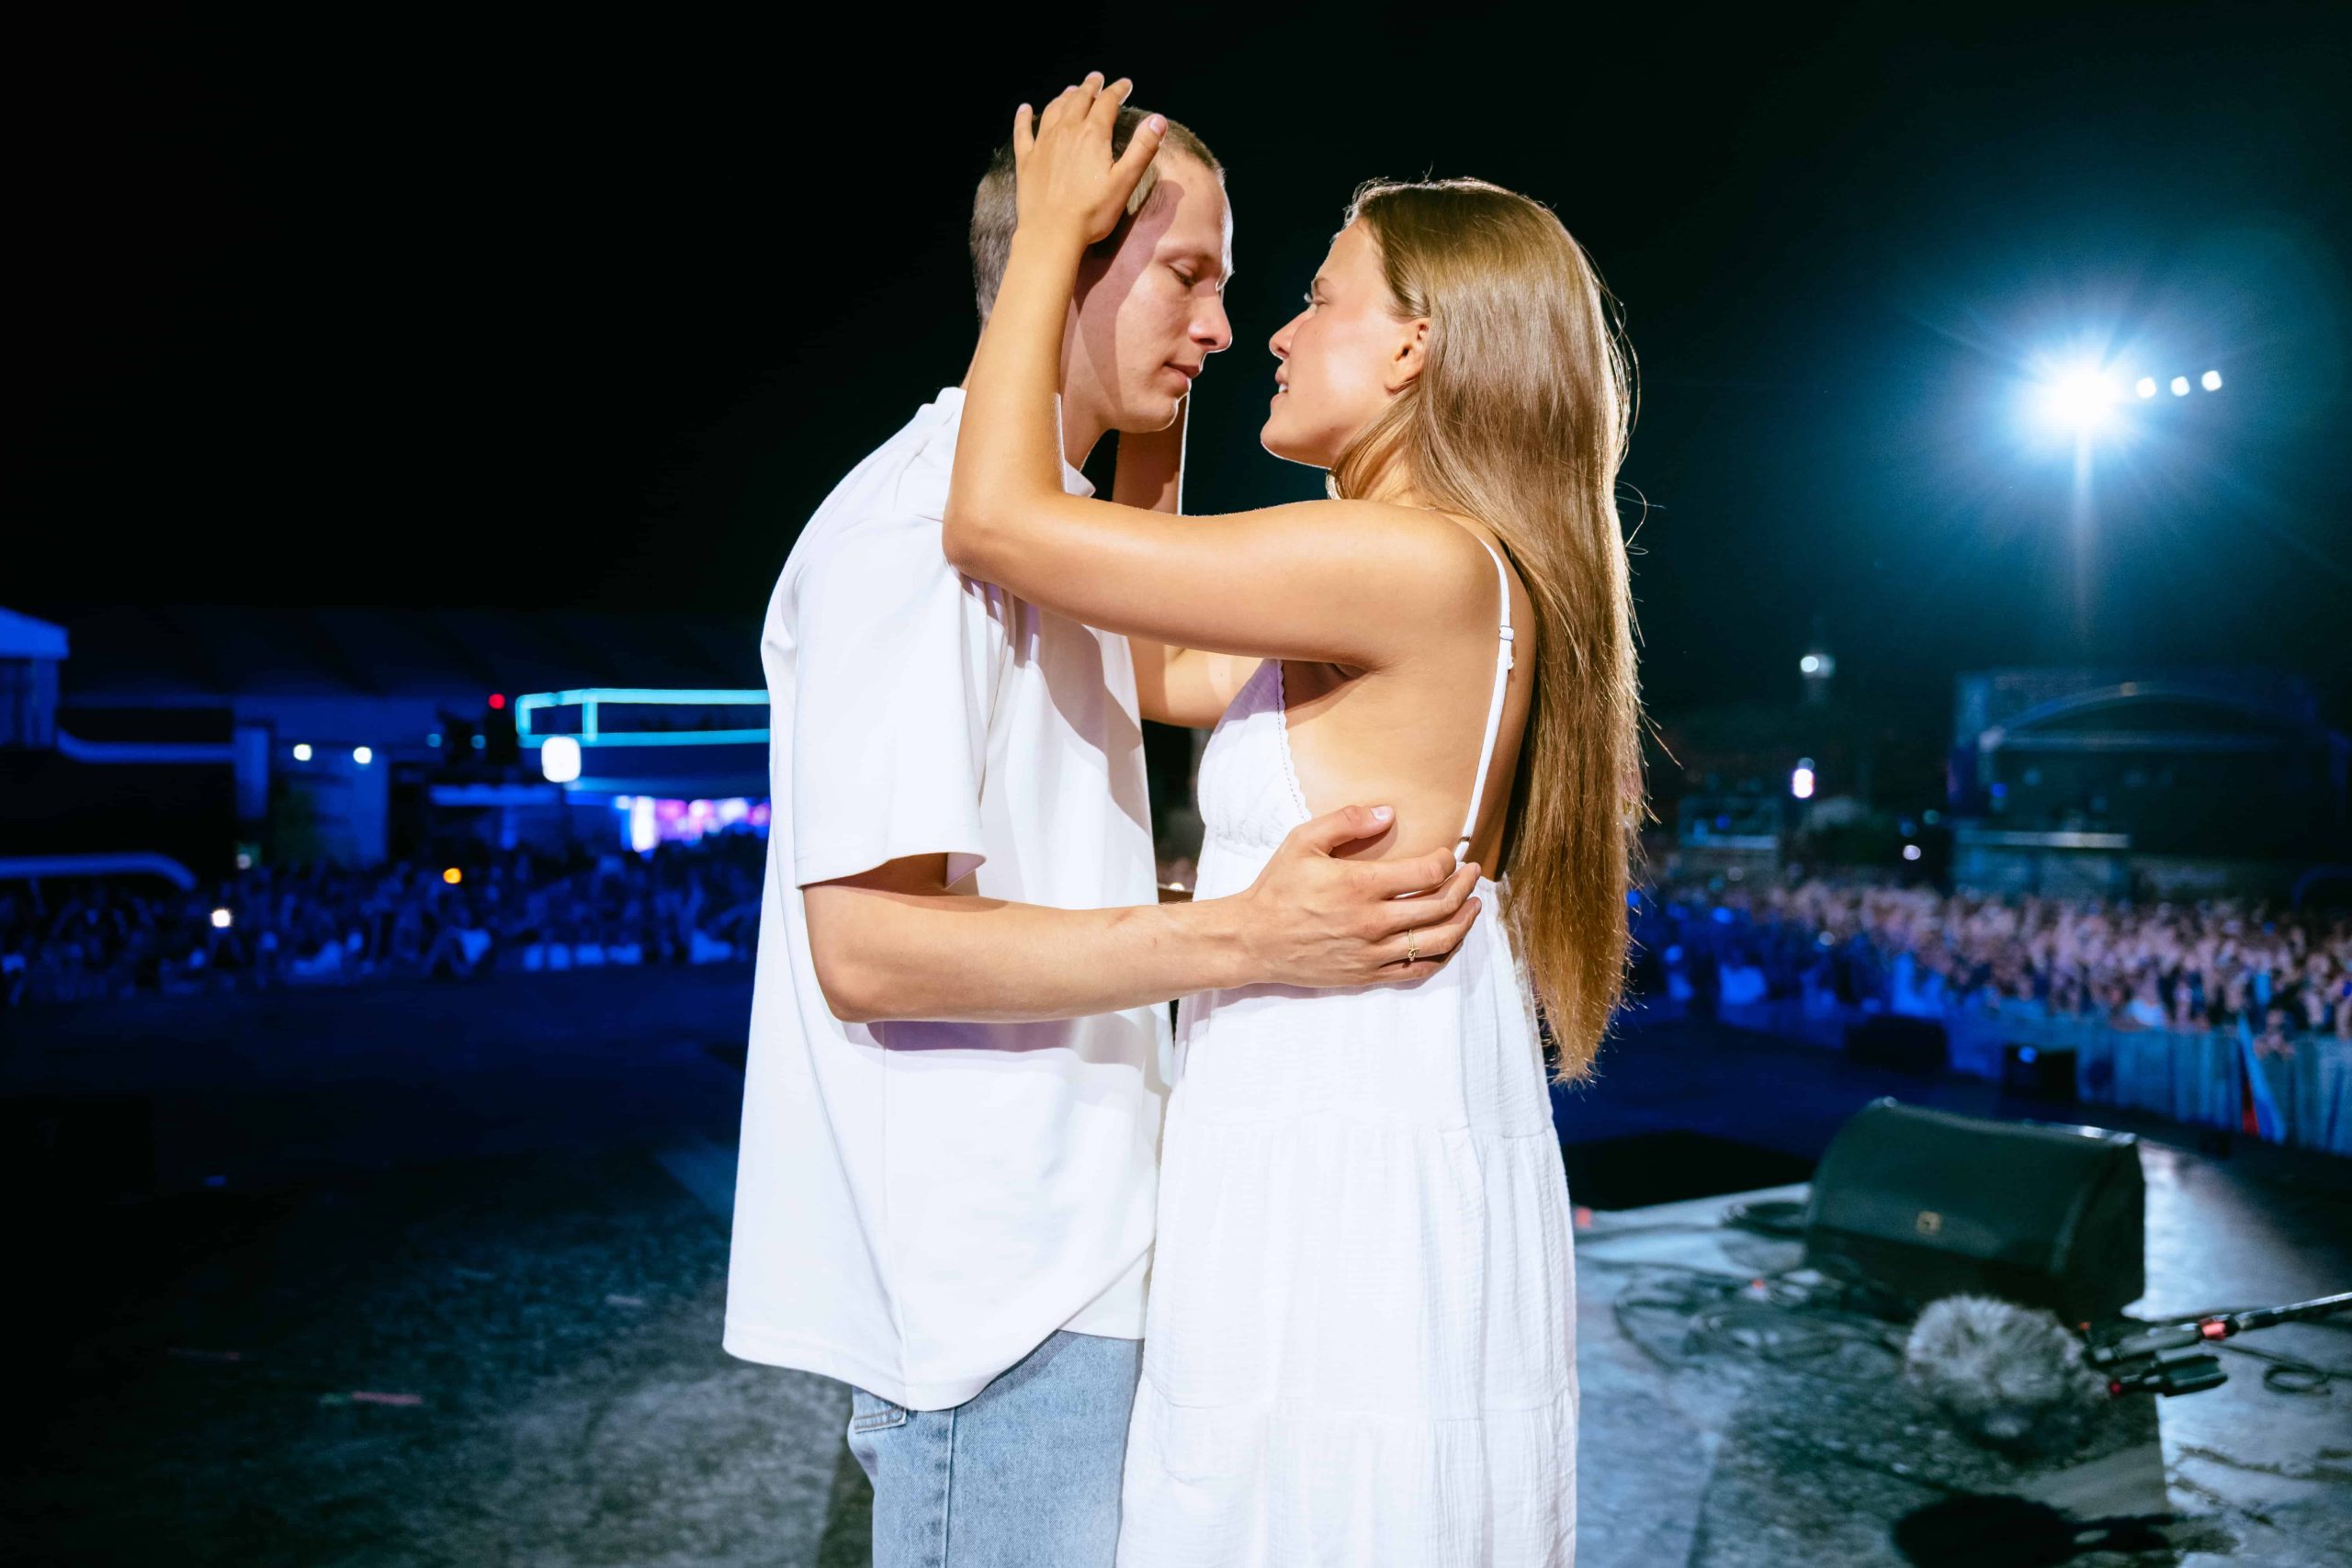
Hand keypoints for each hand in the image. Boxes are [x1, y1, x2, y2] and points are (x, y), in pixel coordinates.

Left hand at [1011, 71, 1164, 247]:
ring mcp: (1043, 144)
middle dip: (1090, 87)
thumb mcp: (1125, 181)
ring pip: (1053, 109)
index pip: (1107, 102)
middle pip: (1079, 99)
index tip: (1125, 84)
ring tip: (1071, 90)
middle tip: (1097, 78)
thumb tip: (1158, 120)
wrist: (1051, 233)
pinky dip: (1023, 117)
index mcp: (1092, 135)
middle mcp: (1066, 131)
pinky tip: (1024, 109)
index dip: (1117, 90)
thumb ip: (1142, 148)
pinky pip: (1023, 130)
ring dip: (1064, 97)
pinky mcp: (1026, 160)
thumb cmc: (1092, 212)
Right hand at [1225, 804, 1482, 987]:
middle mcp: (1371, 922)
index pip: (1425, 873)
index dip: (1446, 861)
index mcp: (1358, 885)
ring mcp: (1371, 952)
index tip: (1449, 854)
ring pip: (1436, 941)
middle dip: (1464, 886)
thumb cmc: (1278, 887)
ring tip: (1473, 906)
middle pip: (1439, 906)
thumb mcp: (1302, 841)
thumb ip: (1346, 821)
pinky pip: (1417, 970)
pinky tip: (1449, 940)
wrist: (1254, 939)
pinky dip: (1441, 955)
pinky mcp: (1367, 974)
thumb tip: (1388, 814)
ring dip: (1463, 921)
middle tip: (1473, 874)